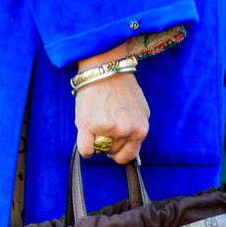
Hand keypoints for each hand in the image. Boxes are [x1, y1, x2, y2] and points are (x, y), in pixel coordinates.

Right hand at [75, 43, 149, 163]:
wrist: (105, 69)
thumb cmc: (122, 89)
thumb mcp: (140, 112)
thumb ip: (137, 131)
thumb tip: (134, 153)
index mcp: (140, 130)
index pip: (128, 157)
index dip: (119, 151)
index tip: (114, 142)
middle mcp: (125, 131)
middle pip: (112, 152)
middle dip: (108, 142)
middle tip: (105, 122)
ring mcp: (107, 129)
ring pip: (99, 150)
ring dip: (96, 140)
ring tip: (98, 120)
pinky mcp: (88, 125)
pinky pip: (85, 150)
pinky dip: (84, 147)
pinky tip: (86, 134)